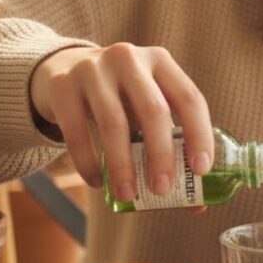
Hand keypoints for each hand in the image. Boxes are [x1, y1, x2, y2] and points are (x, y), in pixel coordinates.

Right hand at [29, 44, 213, 206]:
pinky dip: (89, 162)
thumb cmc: (121, 97)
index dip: (199, 135)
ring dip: (122, 166)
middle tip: (162, 189)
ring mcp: (93, 68)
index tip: (200, 170)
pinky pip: (77, 131)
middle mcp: (129, 58)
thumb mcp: (146, 105)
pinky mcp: (62, 85)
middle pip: (153, 110)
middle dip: (160, 155)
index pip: (189, 98)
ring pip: (113, 124)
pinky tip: (98, 183)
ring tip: (127, 196)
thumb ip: (171, 144)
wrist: (65, 69)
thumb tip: (196, 203)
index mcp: (160, 61)